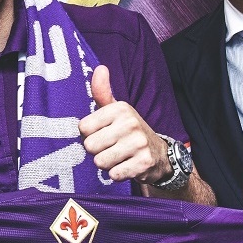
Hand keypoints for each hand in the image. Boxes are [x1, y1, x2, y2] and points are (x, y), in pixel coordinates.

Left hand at [79, 65, 171, 184]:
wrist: (159, 154)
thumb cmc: (129, 131)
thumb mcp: (116, 110)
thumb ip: (102, 92)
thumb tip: (100, 68)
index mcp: (120, 108)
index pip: (83, 128)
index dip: (89, 135)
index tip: (102, 134)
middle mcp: (130, 123)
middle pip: (90, 146)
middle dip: (97, 152)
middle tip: (111, 148)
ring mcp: (138, 143)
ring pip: (100, 162)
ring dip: (106, 164)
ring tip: (118, 157)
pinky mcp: (143, 163)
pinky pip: (114, 174)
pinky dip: (117, 174)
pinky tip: (127, 166)